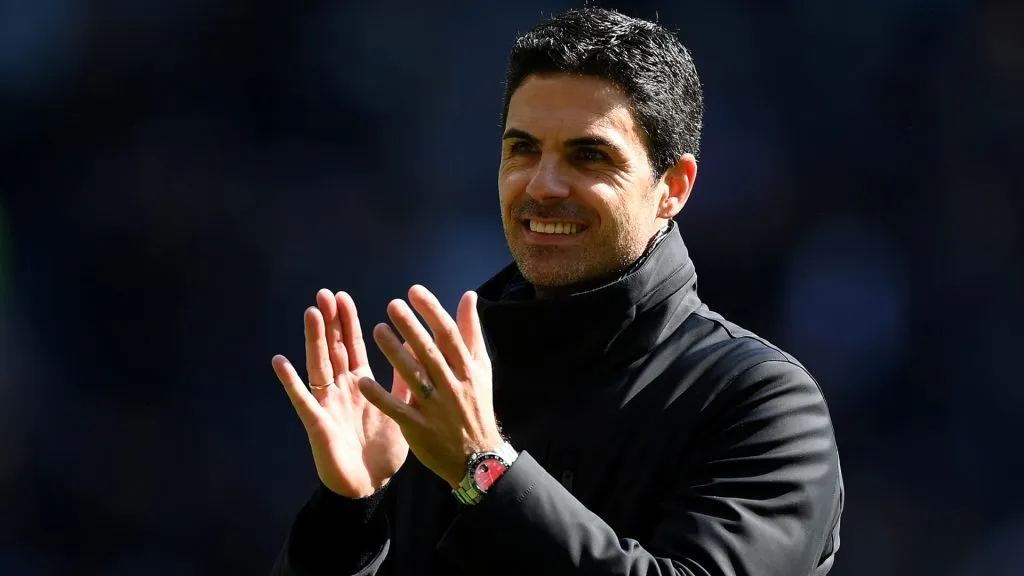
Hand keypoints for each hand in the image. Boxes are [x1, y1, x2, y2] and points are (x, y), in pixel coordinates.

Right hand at [273, 289, 410, 498]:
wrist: (370, 486)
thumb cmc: (383, 450)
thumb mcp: (400, 408)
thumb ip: (403, 379)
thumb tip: (413, 347)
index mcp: (361, 385)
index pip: (352, 346)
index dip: (348, 322)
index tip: (343, 296)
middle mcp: (341, 389)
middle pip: (333, 349)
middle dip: (330, 322)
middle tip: (325, 294)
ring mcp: (327, 404)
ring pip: (319, 365)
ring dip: (314, 340)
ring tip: (311, 313)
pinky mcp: (317, 423)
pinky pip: (302, 399)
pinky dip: (290, 381)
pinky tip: (280, 361)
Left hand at [357, 285, 503, 488]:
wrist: (477, 457)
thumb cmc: (476, 406)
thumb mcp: (480, 368)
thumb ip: (471, 332)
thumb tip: (468, 296)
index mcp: (467, 368)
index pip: (449, 334)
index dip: (432, 311)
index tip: (414, 291)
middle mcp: (452, 385)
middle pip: (430, 352)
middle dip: (412, 327)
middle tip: (392, 305)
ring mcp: (435, 408)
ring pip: (413, 377)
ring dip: (394, 353)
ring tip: (377, 331)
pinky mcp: (419, 428)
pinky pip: (397, 410)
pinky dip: (380, 396)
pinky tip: (363, 381)